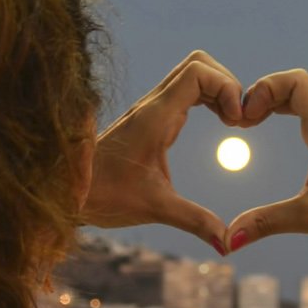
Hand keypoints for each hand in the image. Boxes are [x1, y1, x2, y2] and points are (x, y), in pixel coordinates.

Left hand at [82, 51, 244, 254]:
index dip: (226, 87)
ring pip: (192, 74)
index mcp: (155, 116)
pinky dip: (208, 98)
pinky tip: (217, 123)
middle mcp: (153, 105)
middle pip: (199, 64)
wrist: (69, 191)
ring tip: (232, 121)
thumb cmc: (104, 196)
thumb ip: (194, 221)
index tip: (237, 122)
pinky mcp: (150, 118)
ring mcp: (151, 109)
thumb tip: (228, 244)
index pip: (199, 72)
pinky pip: (185, 92)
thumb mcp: (154, 208)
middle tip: (239, 119)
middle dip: (227, 84)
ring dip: (218, 90)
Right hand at [224, 69, 307, 260]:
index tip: (246, 118)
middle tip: (241, 119)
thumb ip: (266, 223)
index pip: (297, 82)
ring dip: (277, 102)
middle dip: (264, 94)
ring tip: (251, 121)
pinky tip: (277, 131)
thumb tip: (229, 240)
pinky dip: (289, 114)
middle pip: (298, 87)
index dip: (265, 89)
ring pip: (307, 101)